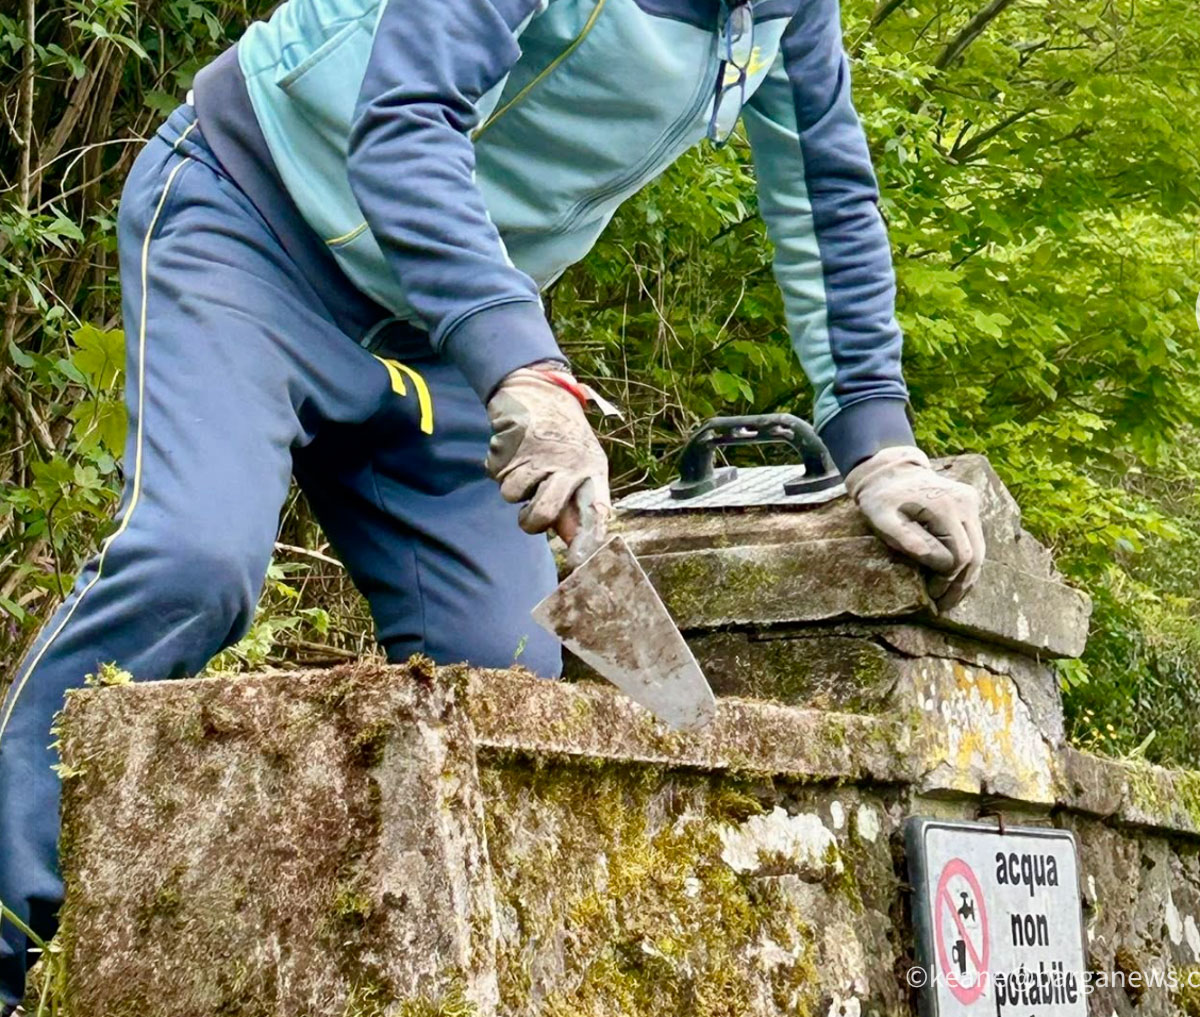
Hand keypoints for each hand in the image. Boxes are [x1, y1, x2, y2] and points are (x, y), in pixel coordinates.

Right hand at [485, 363, 610, 567]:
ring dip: (513, 486)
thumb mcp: (583, 466)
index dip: (588, 540)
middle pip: (543, 513)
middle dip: (530, 521)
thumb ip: (578, 505)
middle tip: (529, 515)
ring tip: (525, 466)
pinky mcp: (512, 444)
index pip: (595, 511)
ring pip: (513, 495)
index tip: (579, 563)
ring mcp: (539, 454)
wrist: (539, 391)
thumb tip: (579, 549)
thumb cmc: (564, 438)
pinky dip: (499, 467)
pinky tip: (513, 451)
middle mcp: (568, 464)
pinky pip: (497, 474)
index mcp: (593, 471)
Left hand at [844, 446, 984, 609]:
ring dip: (966, 578)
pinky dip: (966, 563)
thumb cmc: (881, 499)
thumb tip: (934, 561)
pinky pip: (975, 540)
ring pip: (980, 550)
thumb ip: (904, 538)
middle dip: (960, 585)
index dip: (946, 580)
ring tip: (950, 600)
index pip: (958, 556)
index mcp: (945, 507)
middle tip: (942, 606)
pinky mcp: (970, 505)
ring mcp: (971, 503)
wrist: (889, 470)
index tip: (929, 594)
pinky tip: (954, 581)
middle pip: (975, 556)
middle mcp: (966, 503)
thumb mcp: (881, 519)